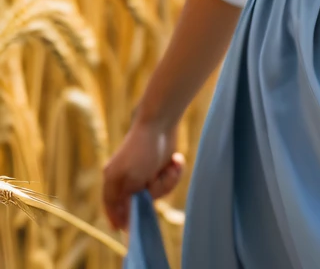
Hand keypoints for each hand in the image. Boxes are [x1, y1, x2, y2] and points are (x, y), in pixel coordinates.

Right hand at [102, 117, 184, 231]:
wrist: (161, 122)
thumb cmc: (141, 150)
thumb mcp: (128, 178)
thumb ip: (123, 202)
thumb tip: (121, 225)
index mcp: (114, 180)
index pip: (112, 207)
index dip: (119, 219)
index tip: (130, 228)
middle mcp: (128, 179)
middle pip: (142, 202)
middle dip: (156, 190)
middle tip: (155, 178)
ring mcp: (145, 173)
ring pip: (159, 192)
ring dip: (168, 180)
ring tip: (170, 165)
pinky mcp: (160, 168)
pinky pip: (169, 181)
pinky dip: (174, 171)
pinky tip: (176, 160)